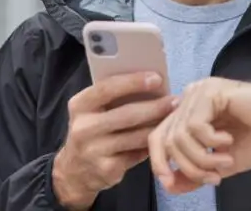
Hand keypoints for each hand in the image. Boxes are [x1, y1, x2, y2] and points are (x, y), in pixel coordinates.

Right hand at [53, 72, 175, 208]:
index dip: (133, 82)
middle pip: (126, 114)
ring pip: (136, 136)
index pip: (106, 88)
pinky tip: (163, 137)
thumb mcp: (93, 111)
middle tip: (175, 100)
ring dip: (158, 126)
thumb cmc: (92, 130)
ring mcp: (94, 151)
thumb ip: (113, 97)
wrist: (75, 171)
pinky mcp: (107, 170)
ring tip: (174, 117)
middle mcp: (83, 128)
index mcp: (79, 106)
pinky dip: (152, 145)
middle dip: (155, 106)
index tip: (157, 78)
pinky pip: (138, 154)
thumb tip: (150, 83)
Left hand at [147, 77, 250, 194]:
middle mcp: (189, 99)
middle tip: (214, 177)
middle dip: (189, 167)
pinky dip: (211, 142)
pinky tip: (228, 141)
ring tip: (225, 160)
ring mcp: (199, 92)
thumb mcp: (220, 164)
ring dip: (203, 158)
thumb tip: (169, 185)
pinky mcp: (211, 91)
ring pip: (180, 135)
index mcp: (188, 113)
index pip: (158, 137)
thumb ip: (194, 173)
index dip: (159, 163)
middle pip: (166, 139)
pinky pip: (195, 126)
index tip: (170, 184)